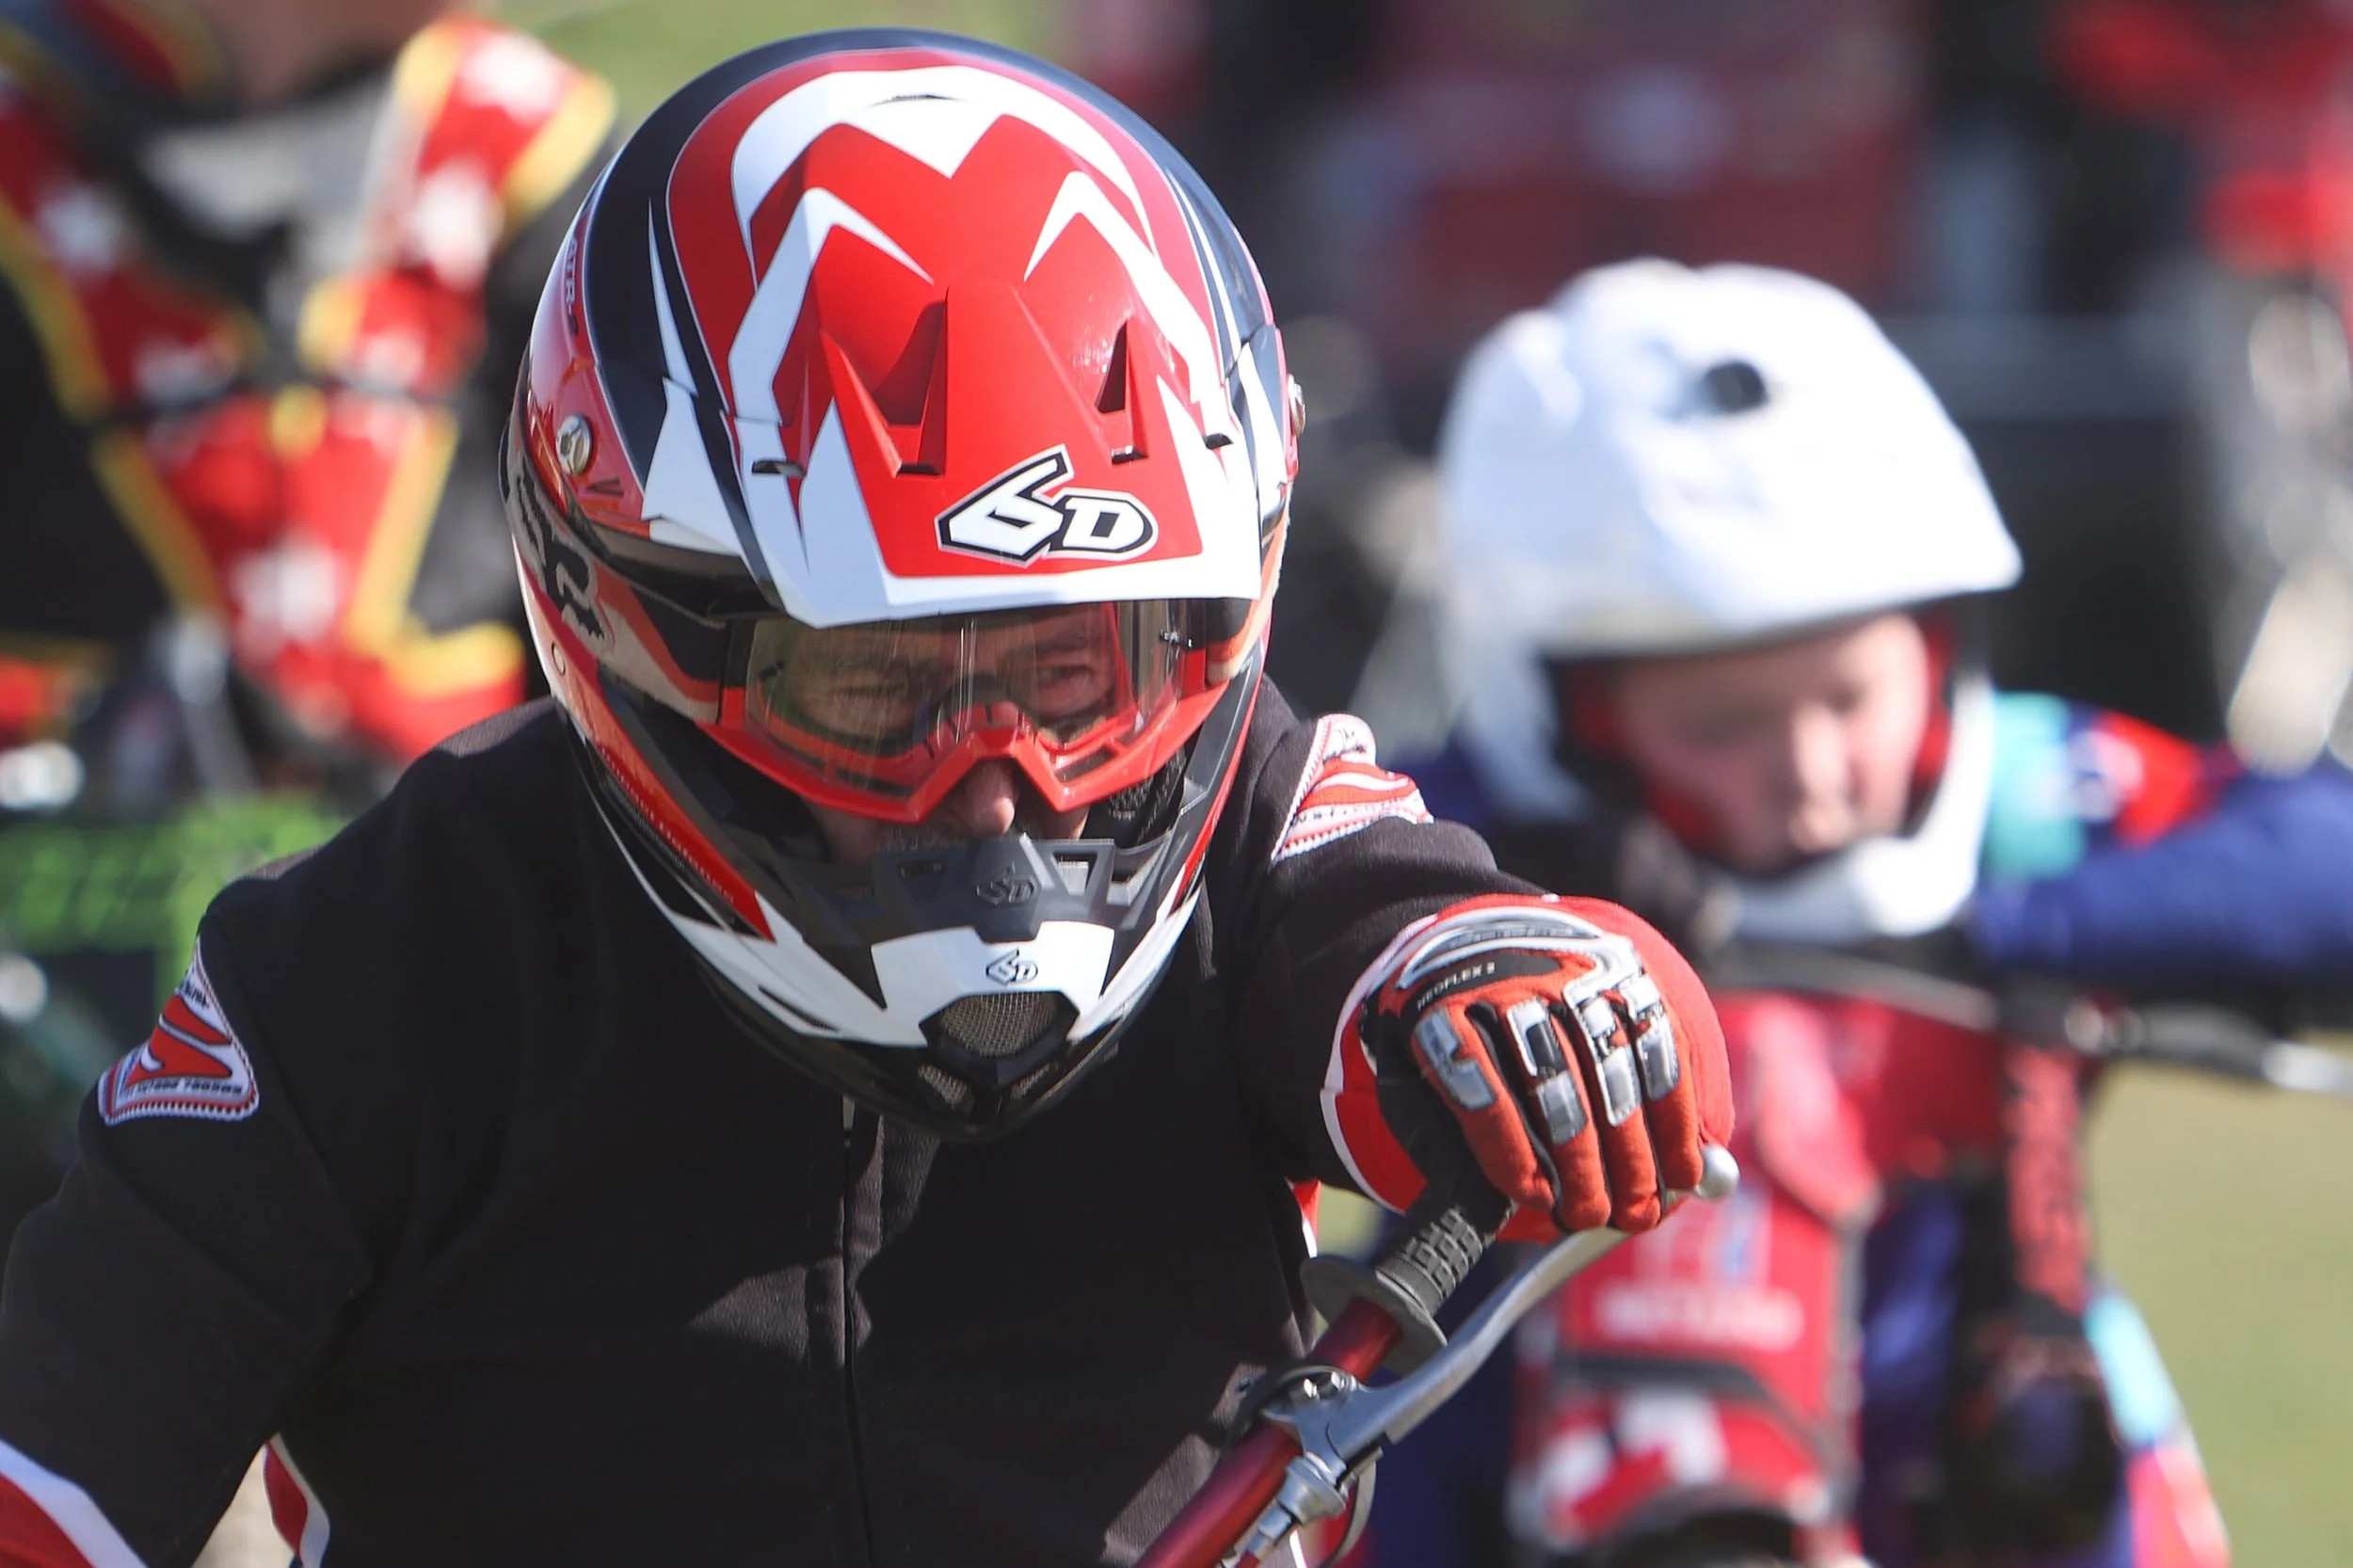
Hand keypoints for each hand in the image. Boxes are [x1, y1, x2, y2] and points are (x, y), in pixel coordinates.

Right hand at [1362, 896, 1729, 1233]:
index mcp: (1612, 963)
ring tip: (1586, 1213)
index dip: (1675, 1125)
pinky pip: (1484, 1098)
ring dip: (1577, 1166)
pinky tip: (1529, 1192)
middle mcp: (1559, 968)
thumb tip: (1711, 1169)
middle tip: (1634, 1214)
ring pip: (1554, 1091)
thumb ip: (1651, 1080)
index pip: (1659, 1050)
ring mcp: (1497, 989)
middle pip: (1610, 1078)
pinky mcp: (1440, 1017)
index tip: (1681, 1181)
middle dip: (1629, 1161)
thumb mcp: (1595, 1018)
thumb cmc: (1531, 1011)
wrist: (1436, 945)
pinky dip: (1510, 1153)